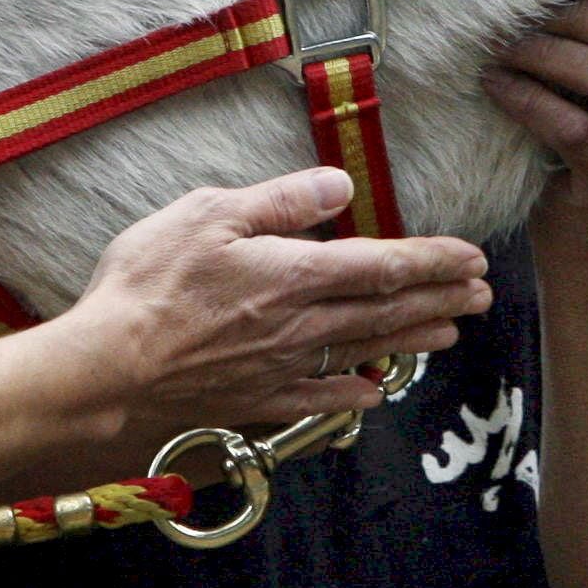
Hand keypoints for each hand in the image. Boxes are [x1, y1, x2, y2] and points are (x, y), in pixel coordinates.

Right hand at [43, 167, 489, 436]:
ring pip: (364, 350)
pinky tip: (373, 391)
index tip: (472, 257)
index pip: (383, 264)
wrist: (105, 376)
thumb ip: (279, 201)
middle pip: (386, 310)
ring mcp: (282, 370)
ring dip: (413, 339)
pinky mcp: (255, 402)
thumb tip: (338, 185)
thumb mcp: (207, 215)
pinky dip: (354, 391)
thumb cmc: (147, 288)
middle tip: (482, 294)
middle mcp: (302, 326)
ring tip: (450, 332)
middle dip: (440, 299)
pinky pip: (319, 396)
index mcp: (296, 274)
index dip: (433, 260)